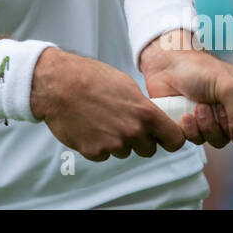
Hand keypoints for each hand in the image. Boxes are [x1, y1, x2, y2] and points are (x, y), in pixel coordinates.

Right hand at [30, 47, 186, 161]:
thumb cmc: (89, 78)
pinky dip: (99, 144)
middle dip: (141, 140)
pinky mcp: (94, 152)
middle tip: (125, 123)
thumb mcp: (125, 84)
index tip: (165, 137)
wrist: (57, 85)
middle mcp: (132, 132)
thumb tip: (151, 116)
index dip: (171, 139)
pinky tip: (90, 126)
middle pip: (149, 149)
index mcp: (144, 113)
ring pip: (125, 152)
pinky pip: (105, 154)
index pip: (174, 140)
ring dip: (118, 141)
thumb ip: (142, 105)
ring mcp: (112, 144)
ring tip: (102, 120)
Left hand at [139, 29, 232, 148]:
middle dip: (228, 124)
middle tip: (216, 107)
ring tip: (197, 106)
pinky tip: (185, 114)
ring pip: (220, 142)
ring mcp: (215, 122)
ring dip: (207, 125)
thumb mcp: (226, 85)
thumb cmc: (198, 68)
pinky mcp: (195, 129)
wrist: (166, 66)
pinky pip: (199, 142)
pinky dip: (192, 129)